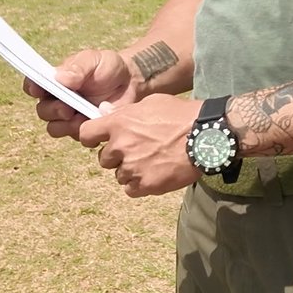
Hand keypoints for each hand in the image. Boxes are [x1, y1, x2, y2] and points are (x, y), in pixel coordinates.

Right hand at [25, 48, 139, 137]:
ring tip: (80, 118)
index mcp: (55, 81)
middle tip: (67, 109)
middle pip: (42, 111)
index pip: (33, 85)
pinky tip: (94, 121)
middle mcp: (58, 100)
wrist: (131, 81)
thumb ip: (77, 67)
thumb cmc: (108, 66)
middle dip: (52, 111)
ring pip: (54, 128)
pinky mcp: (84, 128)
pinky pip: (76, 136)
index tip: (38, 90)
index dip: (32, 88)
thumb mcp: (93, 60)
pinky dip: (83, 132)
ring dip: (65, 125)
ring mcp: (69, 116)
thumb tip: (60, 78)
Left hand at [76, 95, 205, 197]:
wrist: (205, 136)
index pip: (86, 134)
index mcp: (119, 123)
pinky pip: (131, 189)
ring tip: (151, 161)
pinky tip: (154, 174)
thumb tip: (106, 113)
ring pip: (119, 175)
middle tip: (137, 150)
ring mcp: (132, 167)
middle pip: (103, 159)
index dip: (91, 137)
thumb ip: (125, 112)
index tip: (98, 139)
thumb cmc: (180, 115)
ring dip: (130, 170)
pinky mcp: (145, 185)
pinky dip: (140, 184)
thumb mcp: (151, 103)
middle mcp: (121, 146)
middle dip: (116, 156)